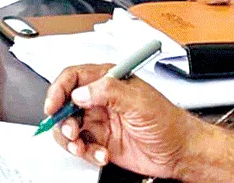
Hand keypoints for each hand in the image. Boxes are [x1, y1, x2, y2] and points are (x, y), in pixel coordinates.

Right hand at [45, 64, 207, 177]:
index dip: (59, 90)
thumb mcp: (139, 102)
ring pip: (69, 127)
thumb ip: (109, 92)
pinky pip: (81, 146)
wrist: (179, 151)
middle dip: (62, 120)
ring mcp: (100, 121)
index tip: (53, 106)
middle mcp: (101, 99)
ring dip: (71, 140)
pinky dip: (86, 153)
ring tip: (83, 146)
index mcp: (109, 80)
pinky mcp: (101, 142)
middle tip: (71, 132)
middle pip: (66, 104)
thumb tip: (81, 93)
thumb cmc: (168, 121)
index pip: (74, 78)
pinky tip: (101, 154)